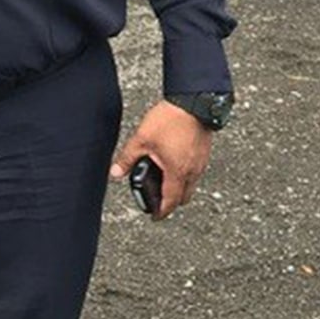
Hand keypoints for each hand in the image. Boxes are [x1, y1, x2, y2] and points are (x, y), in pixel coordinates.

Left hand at [109, 100, 213, 219]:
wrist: (194, 102)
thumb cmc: (171, 119)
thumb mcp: (142, 139)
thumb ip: (127, 158)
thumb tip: (115, 173)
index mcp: (177, 172)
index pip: (171, 202)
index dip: (162, 212)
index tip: (155, 216)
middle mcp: (192, 171)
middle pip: (184, 197)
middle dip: (171, 201)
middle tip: (158, 198)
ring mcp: (201, 162)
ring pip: (191, 184)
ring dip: (178, 186)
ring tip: (163, 177)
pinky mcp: (204, 152)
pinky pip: (195, 171)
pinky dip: (185, 172)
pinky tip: (174, 160)